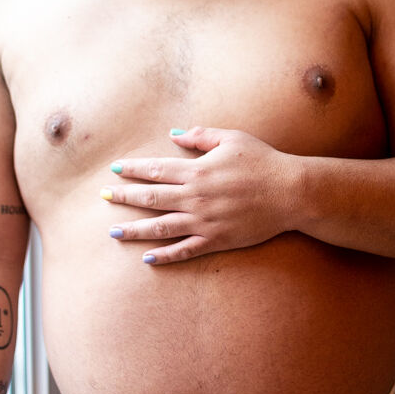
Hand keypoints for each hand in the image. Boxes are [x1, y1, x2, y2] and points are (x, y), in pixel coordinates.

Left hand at [102, 126, 292, 263]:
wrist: (291, 193)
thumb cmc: (263, 161)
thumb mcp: (232, 139)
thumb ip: (201, 136)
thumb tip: (174, 135)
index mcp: (197, 171)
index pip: (156, 170)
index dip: (133, 170)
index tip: (114, 170)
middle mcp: (196, 197)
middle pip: (150, 198)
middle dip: (123, 198)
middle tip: (103, 198)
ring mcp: (204, 222)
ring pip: (161, 227)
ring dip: (134, 230)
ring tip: (113, 233)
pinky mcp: (216, 240)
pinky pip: (185, 250)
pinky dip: (165, 256)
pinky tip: (147, 258)